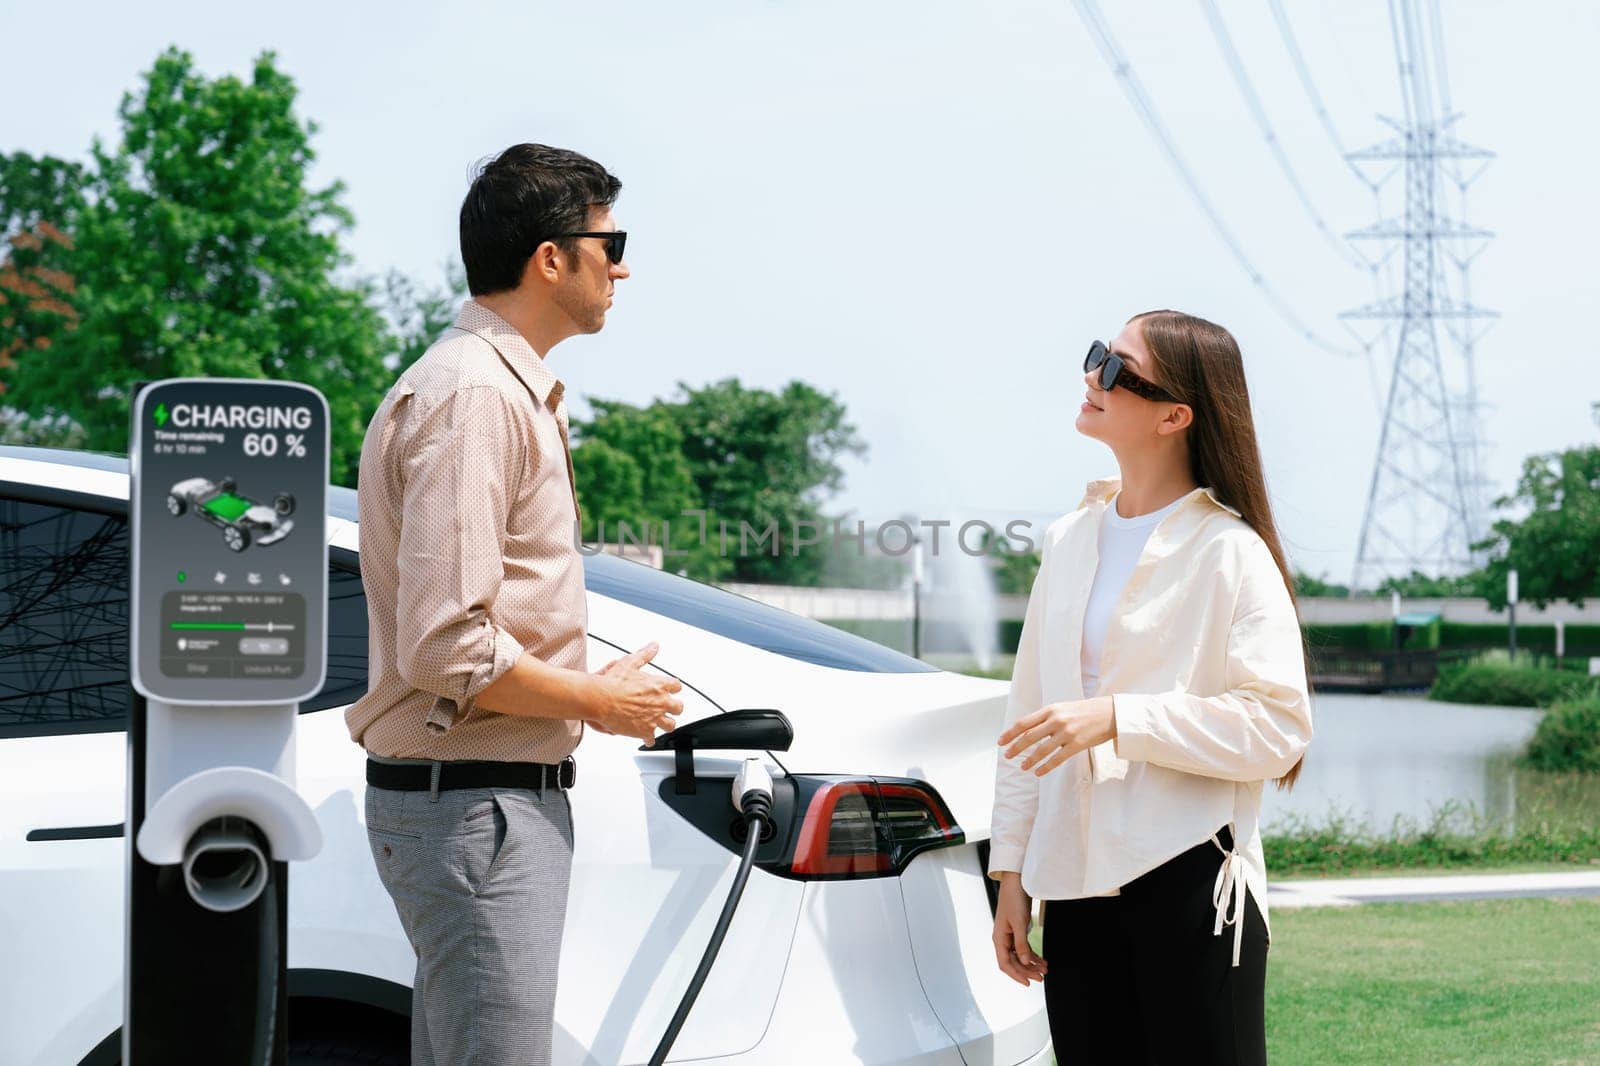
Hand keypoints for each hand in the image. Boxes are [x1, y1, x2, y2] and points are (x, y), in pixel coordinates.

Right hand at [591, 641, 682, 742]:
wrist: (601, 700)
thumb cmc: (613, 682)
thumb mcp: (630, 663)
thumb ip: (644, 655)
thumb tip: (654, 646)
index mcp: (660, 685)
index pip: (677, 687)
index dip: (673, 688)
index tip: (670, 690)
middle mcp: (661, 702)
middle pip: (678, 707)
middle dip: (674, 707)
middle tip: (669, 708)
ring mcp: (654, 718)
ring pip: (670, 725)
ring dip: (666, 724)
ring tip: (661, 724)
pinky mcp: (644, 731)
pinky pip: (652, 739)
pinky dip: (649, 739)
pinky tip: (647, 739)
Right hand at [992, 874, 1046, 985]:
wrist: (1017, 882)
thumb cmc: (1014, 899)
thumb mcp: (1019, 922)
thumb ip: (1022, 943)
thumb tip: (1025, 962)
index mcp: (999, 938)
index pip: (1005, 964)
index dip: (1016, 975)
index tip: (1028, 983)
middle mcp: (1003, 939)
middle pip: (1013, 962)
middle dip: (1027, 971)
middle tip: (1042, 977)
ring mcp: (1010, 936)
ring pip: (1020, 956)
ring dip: (1031, 964)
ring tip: (1045, 969)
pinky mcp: (1017, 931)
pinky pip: (1024, 948)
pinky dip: (1033, 955)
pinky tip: (1042, 960)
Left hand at [997, 696, 1116, 776]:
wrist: (1109, 713)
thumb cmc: (1084, 711)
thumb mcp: (1062, 708)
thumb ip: (1046, 718)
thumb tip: (1027, 731)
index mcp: (1050, 710)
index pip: (1024, 723)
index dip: (1010, 733)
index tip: (1000, 742)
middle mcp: (1056, 720)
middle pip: (1029, 737)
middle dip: (1015, 748)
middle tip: (1007, 756)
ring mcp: (1067, 733)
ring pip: (1042, 750)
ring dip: (1029, 760)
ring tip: (1022, 767)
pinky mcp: (1077, 745)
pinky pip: (1057, 759)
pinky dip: (1045, 767)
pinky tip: (1038, 772)